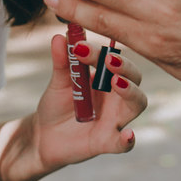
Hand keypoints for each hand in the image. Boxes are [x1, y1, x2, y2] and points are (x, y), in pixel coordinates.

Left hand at [25, 32, 146, 171]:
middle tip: (109, 60)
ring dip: (130, 92)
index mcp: (107, 76)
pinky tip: (127, 135)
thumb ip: (62, 61)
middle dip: (125, 67)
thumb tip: (59, 37)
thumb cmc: (57, 104)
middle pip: (134, 77)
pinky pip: (123, 144)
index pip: (113, 58)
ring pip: (136, 104)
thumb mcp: (58, 81)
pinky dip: (127, 140)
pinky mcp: (106, 142)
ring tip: (116, 83)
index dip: (100, 51)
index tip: (80, 46)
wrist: (43, 136)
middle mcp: (117, 95)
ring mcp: (115, 118)